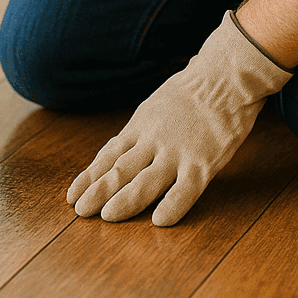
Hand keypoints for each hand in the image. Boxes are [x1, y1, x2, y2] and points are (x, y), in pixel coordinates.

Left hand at [67, 11, 291, 225]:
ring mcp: (177, 153)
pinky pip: (185, 190)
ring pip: (145, 182)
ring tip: (107, 217)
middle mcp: (153, 140)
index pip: (108, 156)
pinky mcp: (203, 163)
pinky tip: (159, 221)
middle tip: (81, 212)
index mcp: (140, 126)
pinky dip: (172, 206)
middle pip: (120, 171)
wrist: (225, 77)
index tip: (72, 195)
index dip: (90, 177)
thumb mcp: (156, 106)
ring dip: (124, 201)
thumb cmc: (192, 90)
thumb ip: (140, 131)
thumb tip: (119, 151)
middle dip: (98, 192)